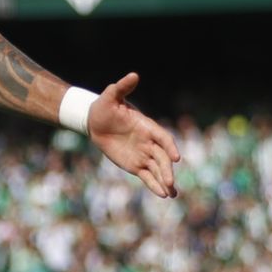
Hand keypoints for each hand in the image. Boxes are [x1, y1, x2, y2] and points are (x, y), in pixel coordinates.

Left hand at [87, 74, 180, 198]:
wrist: (95, 121)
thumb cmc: (104, 106)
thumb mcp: (111, 95)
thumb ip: (122, 87)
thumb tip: (133, 75)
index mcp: (146, 126)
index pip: (162, 138)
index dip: (170, 147)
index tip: (176, 157)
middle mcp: (148, 142)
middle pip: (162, 157)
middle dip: (167, 170)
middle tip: (170, 182)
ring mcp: (143, 154)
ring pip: (158, 169)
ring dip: (165, 181)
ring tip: (171, 194)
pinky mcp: (135, 165)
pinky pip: (147, 176)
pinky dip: (154, 185)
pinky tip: (163, 195)